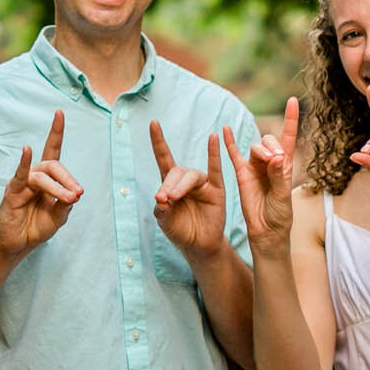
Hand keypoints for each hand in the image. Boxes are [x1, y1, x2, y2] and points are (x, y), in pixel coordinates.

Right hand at [0, 110, 81, 258]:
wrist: (19, 244)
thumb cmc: (36, 227)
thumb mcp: (58, 217)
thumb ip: (65, 204)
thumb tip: (74, 193)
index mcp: (47, 178)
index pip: (52, 149)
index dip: (55, 132)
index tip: (59, 112)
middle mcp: (34, 175)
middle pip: (53, 165)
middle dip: (68, 179)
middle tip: (77, 194)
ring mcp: (22, 182)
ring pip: (43, 176)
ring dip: (58, 188)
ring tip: (69, 199)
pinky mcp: (12, 191)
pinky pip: (20, 175)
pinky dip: (23, 162)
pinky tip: (26, 150)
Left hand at [150, 121, 227, 262]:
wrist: (199, 246)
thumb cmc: (181, 231)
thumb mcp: (166, 223)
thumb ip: (162, 211)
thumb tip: (162, 199)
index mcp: (170, 185)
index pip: (163, 158)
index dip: (158, 141)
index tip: (153, 123)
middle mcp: (186, 180)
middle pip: (176, 172)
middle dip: (168, 184)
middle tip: (163, 199)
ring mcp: (202, 184)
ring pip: (191, 176)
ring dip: (181, 185)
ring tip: (173, 198)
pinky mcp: (216, 190)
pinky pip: (216, 169)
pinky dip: (214, 154)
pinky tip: (214, 138)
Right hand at [224, 97, 298, 254]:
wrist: (266, 231)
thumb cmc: (280, 215)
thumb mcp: (283, 196)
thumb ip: (279, 176)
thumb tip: (277, 157)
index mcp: (285, 165)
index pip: (288, 137)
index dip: (290, 119)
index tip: (291, 101)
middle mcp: (270, 163)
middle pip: (269, 141)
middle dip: (272, 146)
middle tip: (276, 161)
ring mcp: (255, 167)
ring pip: (255, 147)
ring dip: (260, 150)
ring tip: (267, 161)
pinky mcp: (241, 174)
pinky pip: (233, 155)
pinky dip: (229, 143)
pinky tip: (224, 130)